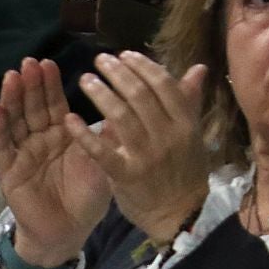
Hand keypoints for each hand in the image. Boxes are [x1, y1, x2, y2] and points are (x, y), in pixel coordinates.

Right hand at [0, 57, 111, 268]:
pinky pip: (2, 147)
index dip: (51, 84)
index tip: (50, 61)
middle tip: (30, 61)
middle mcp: (41, 139)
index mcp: (63, 134)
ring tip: (12, 76)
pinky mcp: (9, 171)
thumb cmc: (87, 195)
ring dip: (13, 98)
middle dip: (32, 84)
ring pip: (16, 121)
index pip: (56, 103)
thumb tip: (127, 102)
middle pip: (34, 107)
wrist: (70, 231)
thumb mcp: (103, 160)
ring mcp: (23, 153)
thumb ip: (108, 134)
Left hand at [68, 52, 210, 243]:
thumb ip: (190, 101)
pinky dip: (84, 134)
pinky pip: (102, 151)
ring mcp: (146, 156)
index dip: (143, 66)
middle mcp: (167, 136)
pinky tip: (70, 118)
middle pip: (140, 96)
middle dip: (119, 73)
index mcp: (185, 123)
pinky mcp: (126, 176)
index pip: (163, 85)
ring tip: (86, 79)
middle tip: (100, 60)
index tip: (125, 54)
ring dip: (101, 94)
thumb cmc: (185, 170)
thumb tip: (198, 68)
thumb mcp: (193, 135)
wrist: (178, 214)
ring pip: (120, 117)